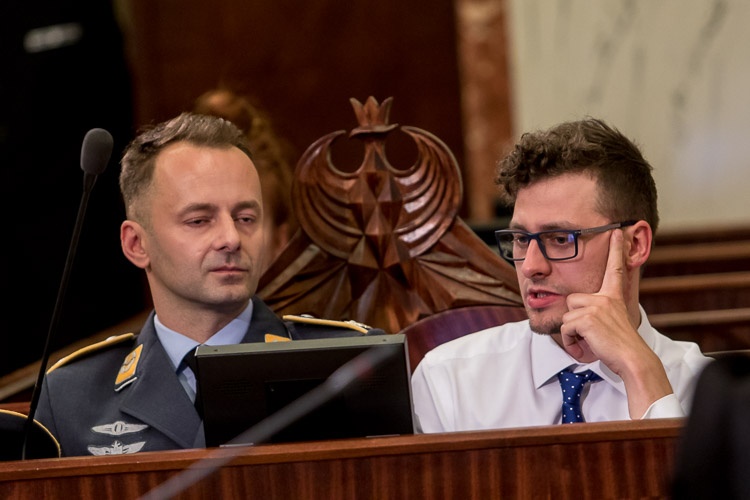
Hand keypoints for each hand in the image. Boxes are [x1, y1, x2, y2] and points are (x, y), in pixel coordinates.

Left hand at [560, 229, 672, 417]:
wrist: (631, 358)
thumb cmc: (620, 345)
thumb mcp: (612, 321)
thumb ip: (600, 311)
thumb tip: (582, 314)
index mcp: (613, 296)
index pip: (615, 269)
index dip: (616, 250)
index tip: (618, 231)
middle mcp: (606, 297)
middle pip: (572, 299)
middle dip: (574, 318)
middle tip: (589, 333)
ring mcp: (596, 306)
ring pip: (567, 315)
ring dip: (572, 332)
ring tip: (589, 340)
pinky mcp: (587, 318)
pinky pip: (565, 327)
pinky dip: (570, 340)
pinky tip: (584, 346)